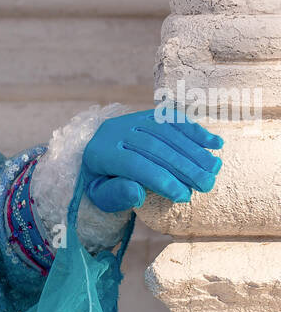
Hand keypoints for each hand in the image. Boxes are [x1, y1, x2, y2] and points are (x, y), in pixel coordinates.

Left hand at [82, 110, 222, 213]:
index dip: (161, 180)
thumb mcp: (101, 195)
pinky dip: (196, 131)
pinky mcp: (148, 115)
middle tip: (207, 184)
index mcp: (100, 153)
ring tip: (214, 169)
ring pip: (167, 131)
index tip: (183, 196)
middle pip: (155, 146)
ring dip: (194, 150)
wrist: (96, 154)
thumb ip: (116, 196)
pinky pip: (174, 119)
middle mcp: (116, 130)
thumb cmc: (102, 182)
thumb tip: (137, 193)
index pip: (135, 165)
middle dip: (184, 166)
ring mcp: (133, 119)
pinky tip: (215, 144)